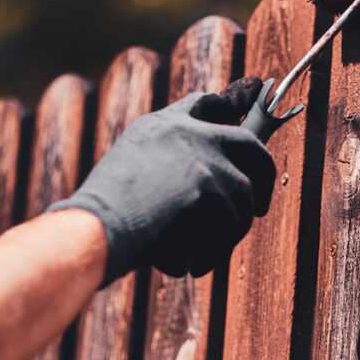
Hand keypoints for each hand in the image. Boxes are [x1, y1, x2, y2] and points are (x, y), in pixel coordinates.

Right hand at [49, 77, 275, 283]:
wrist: (94, 228)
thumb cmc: (101, 216)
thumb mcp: (129, 173)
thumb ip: (165, 164)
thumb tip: (204, 186)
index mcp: (162, 126)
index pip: (204, 104)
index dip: (230, 104)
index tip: (251, 96)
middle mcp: (187, 132)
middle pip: (249, 143)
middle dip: (265, 175)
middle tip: (260, 206)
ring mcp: (201, 156)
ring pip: (243, 195)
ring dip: (229, 230)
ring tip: (204, 255)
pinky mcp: (209, 187)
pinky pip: (230, 226)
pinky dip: (213, 252)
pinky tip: (190, 263)